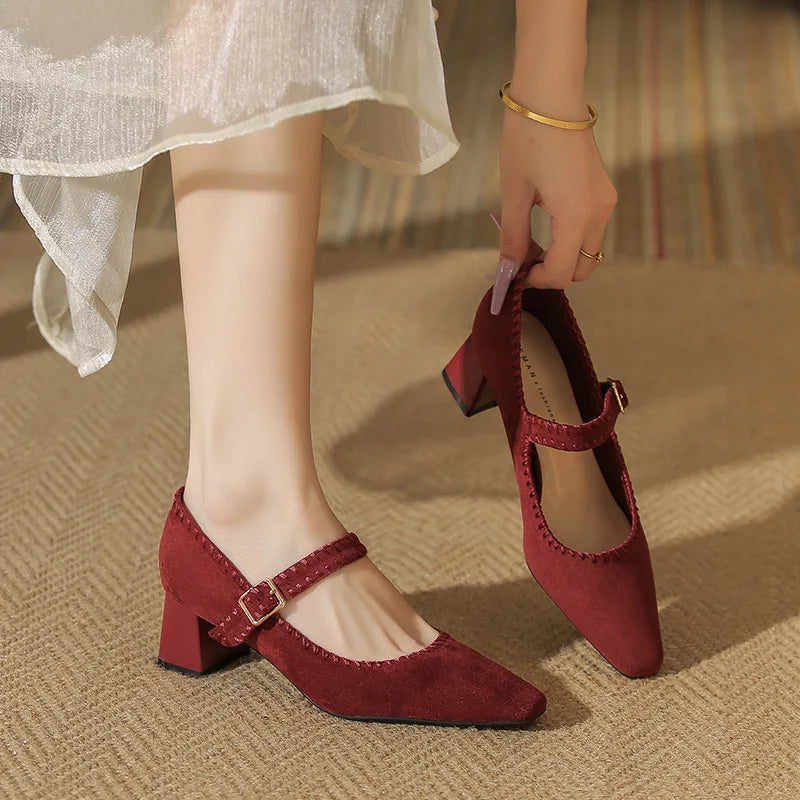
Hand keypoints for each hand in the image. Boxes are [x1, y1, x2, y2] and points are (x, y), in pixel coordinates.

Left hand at [490, 99, 617, 312]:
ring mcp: (606, 200)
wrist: (551, 93)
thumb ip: (513, 237)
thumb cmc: (527, 138)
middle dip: (552, 272)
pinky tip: (545, 224)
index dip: (536, 281)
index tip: (514, 273)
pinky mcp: (604, 190)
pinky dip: (570, 238)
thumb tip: (508, 269)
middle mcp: (599, 212)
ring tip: (530, 242)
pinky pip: (590, 229)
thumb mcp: (514, 193)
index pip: (561, 273)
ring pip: (588, 250)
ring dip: (562, 256)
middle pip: (581, 268)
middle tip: (522, 260)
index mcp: (576, 215)